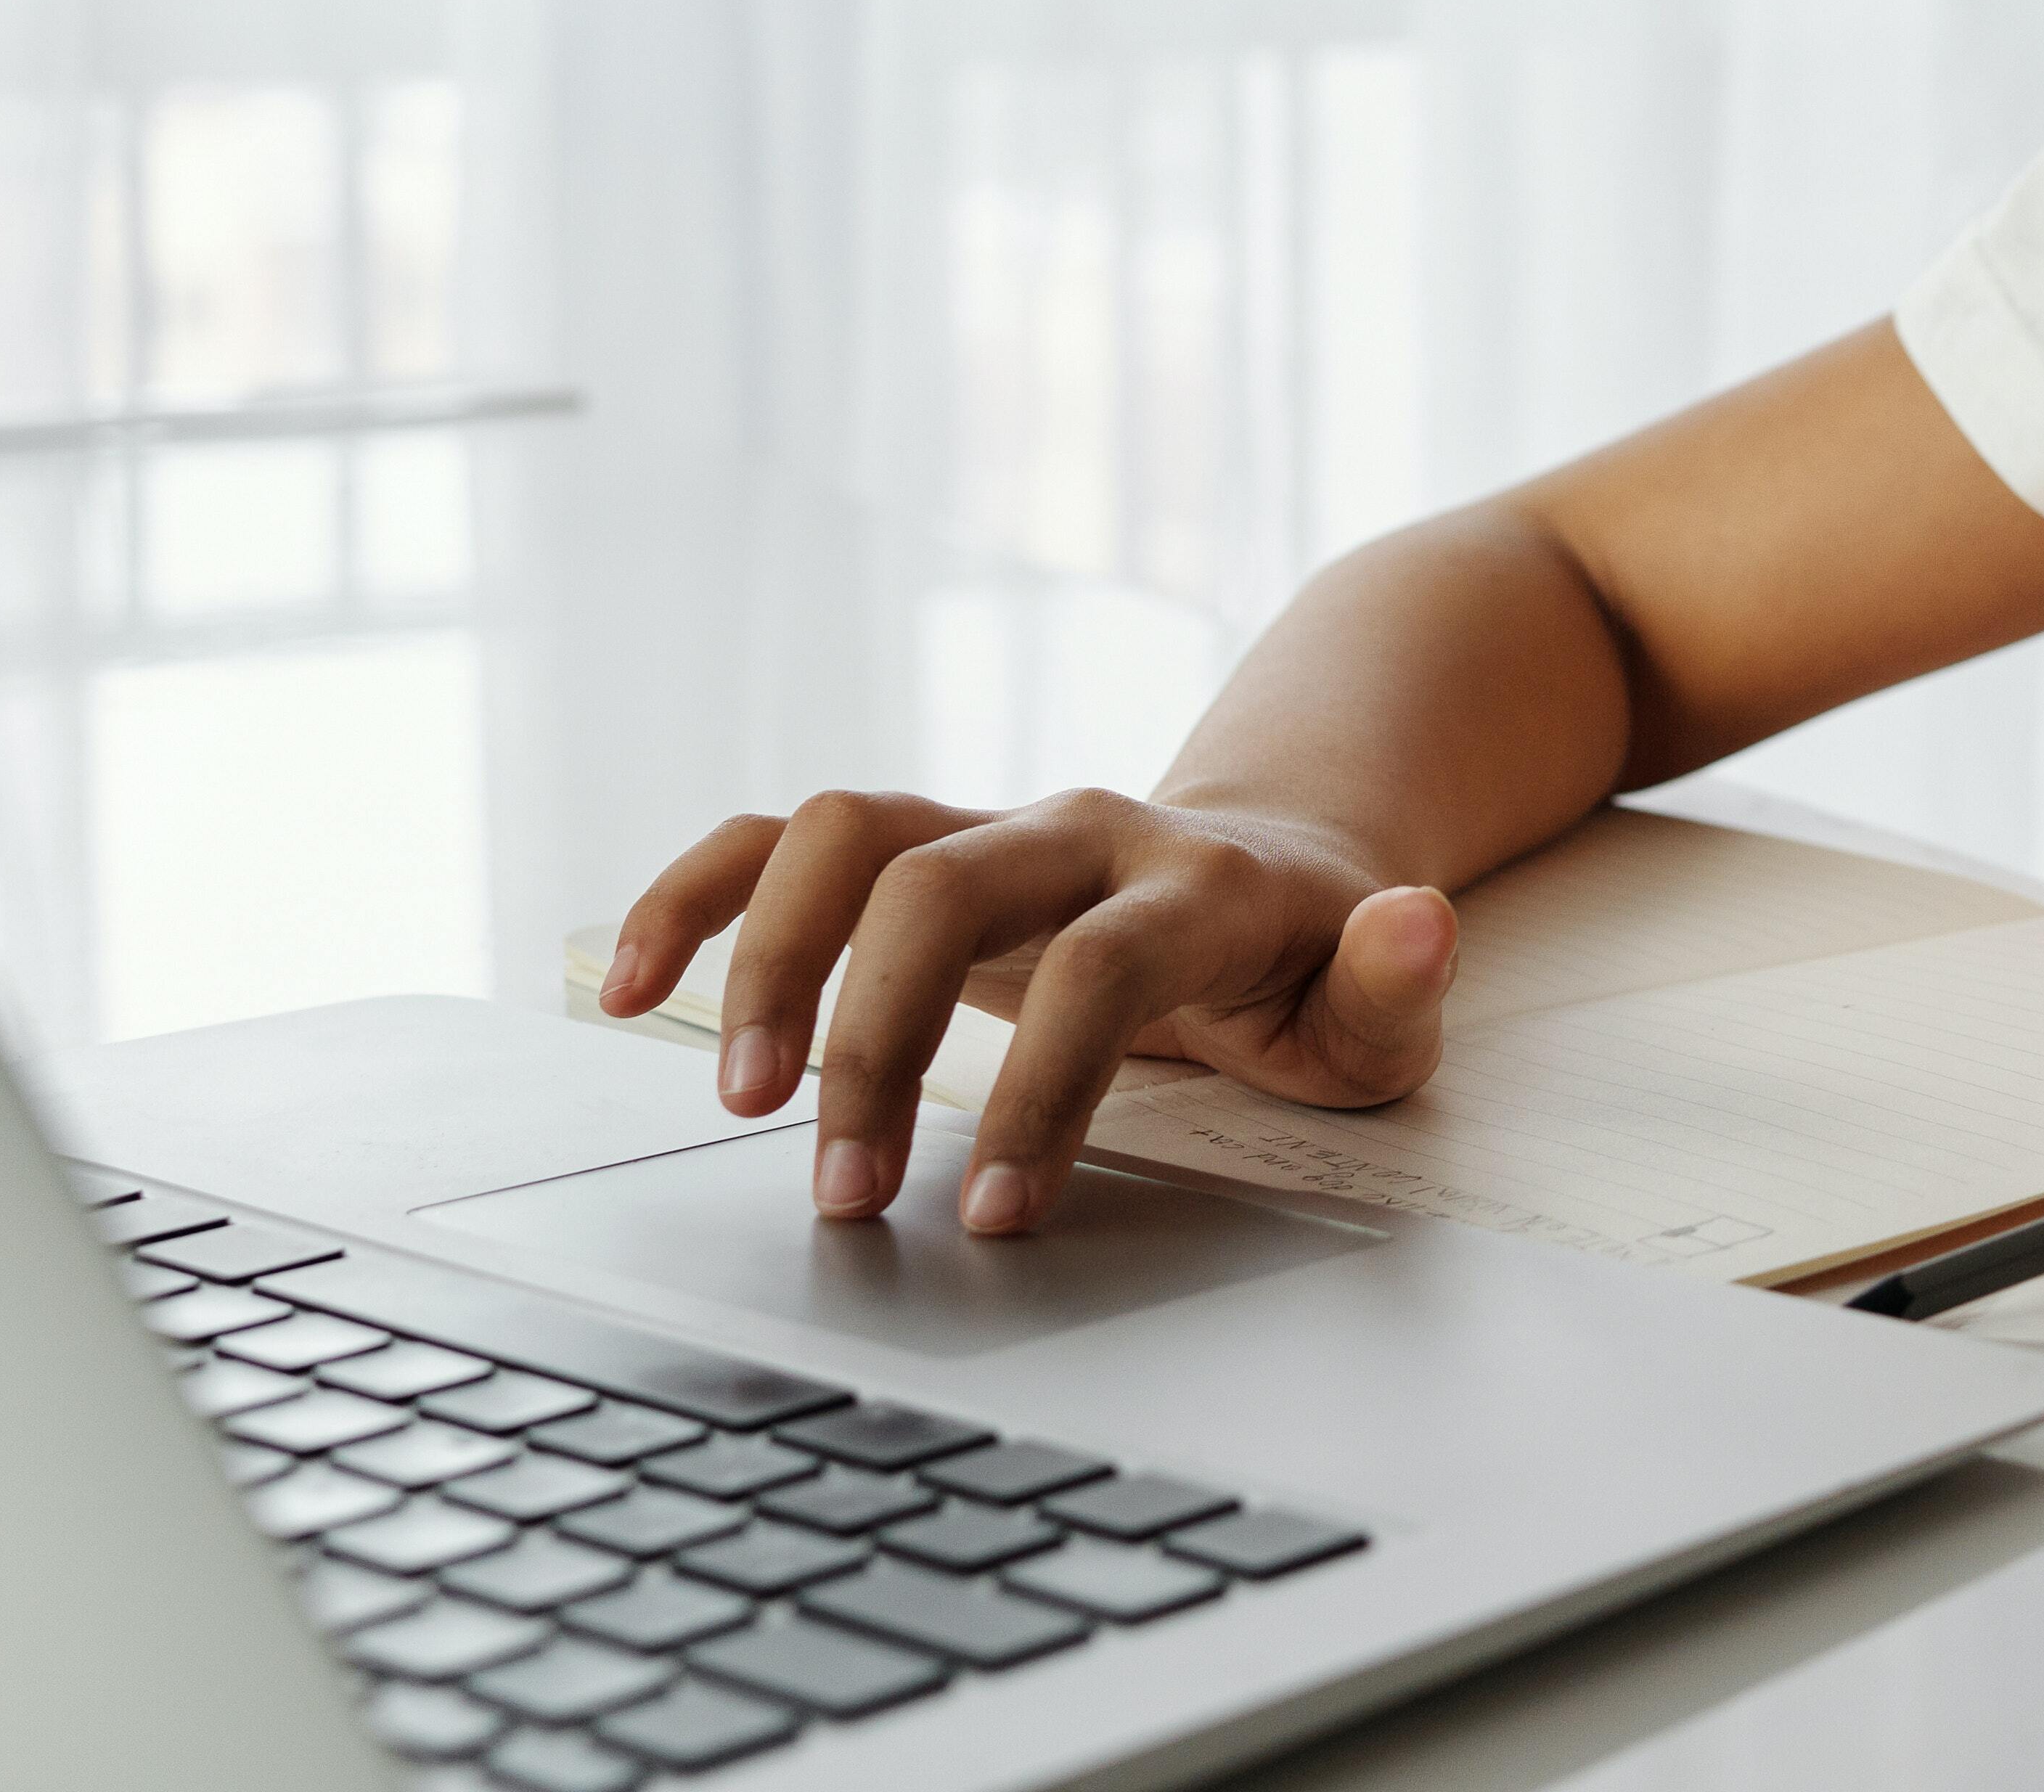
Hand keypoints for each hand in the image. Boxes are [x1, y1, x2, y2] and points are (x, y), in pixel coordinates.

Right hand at [600, 787, 1459, 1236]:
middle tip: (840, 1193)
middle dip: (873, 1040)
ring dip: (770, 963)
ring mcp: (991, 825)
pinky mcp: (919, 843)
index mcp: (1200, 884)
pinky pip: (780, 840)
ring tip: (744, 1104)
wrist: (1285, 861)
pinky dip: (694, 896)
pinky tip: (625, 990)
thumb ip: (1395, 982)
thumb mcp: (1384, 1004)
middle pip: (938, 888)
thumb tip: (1419, 924)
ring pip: (844, 835)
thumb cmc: (1322, 967)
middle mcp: (1083, 831)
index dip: (1041, 1090)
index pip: (1098, 967)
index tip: (995, 1218)